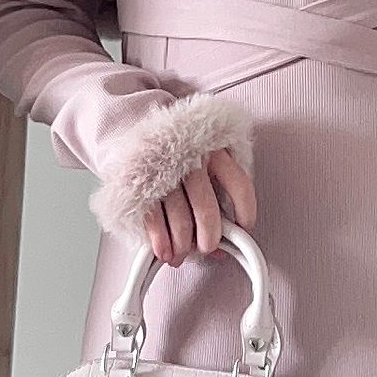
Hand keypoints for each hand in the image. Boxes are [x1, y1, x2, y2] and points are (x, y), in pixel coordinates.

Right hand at [144, 146, 256, 265]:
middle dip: (209, 239)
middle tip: (207, 247)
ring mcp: (164, 173)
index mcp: (213, 149)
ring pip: (181, 222)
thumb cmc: (174, 147)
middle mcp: (190, 159)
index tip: (243, 228)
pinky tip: (164, 250)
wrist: (131, 123)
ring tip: (182, 252)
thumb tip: (229, 232)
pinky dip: (161, 242)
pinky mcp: (141, 186)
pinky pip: (154, 222)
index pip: (240, 186)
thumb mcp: (206, 154)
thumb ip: (220, 187)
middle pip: (207, 212)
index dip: (245, 214)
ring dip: (183, 246)